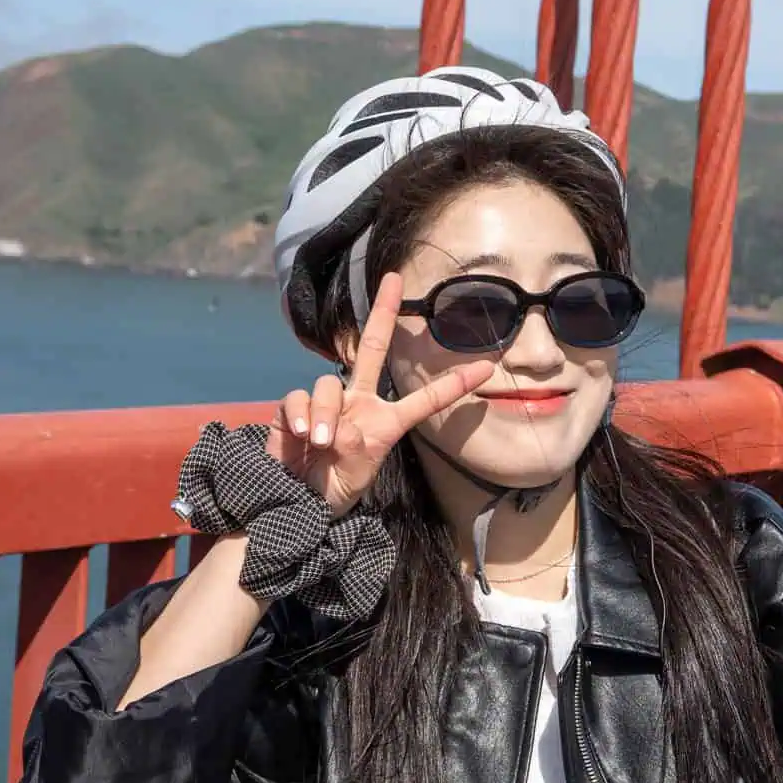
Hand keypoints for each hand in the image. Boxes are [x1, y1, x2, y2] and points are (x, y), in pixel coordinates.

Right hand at [266, 271, 493, 516]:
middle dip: (384, 311)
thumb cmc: (333, 489)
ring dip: (326, 414)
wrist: (294, 502)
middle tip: (394, 279)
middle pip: (374, 346)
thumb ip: (357, 448)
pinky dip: (302, 414)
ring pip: (329, 384)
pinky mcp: (293, 407)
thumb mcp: (356, 475)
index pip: (425, 399)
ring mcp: (327, 402)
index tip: (488, 368)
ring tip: (322, 443)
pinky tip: (303, 434)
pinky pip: (299, 397)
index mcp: (385, 420)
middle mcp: (358, 402)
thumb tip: (342, 425)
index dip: (454, 385)